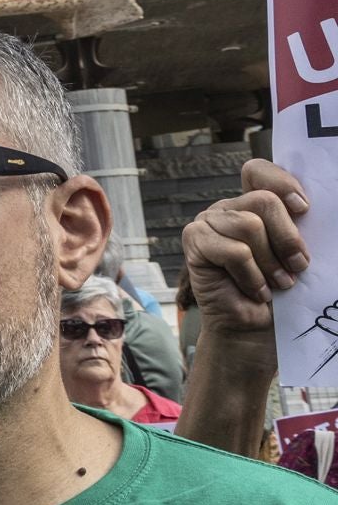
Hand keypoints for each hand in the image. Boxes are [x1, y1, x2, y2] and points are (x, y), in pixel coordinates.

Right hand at [182, 158, 310, 337]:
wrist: (258, 332)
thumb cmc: (283, 293)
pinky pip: (233, 250)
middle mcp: (229, 208)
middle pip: (264, 201)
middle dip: (287, 238)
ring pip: (248, 225)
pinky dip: (251, 275)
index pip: (258, 172)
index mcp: (254, 204)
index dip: (282, 182)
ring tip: (276, 284)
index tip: (304, 209)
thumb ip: (299, 230)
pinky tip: (255, 290)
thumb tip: (310, 211)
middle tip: (298, 267)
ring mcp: (208, 223)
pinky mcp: (195, 243)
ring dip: (270, 262)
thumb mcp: (298, 254)